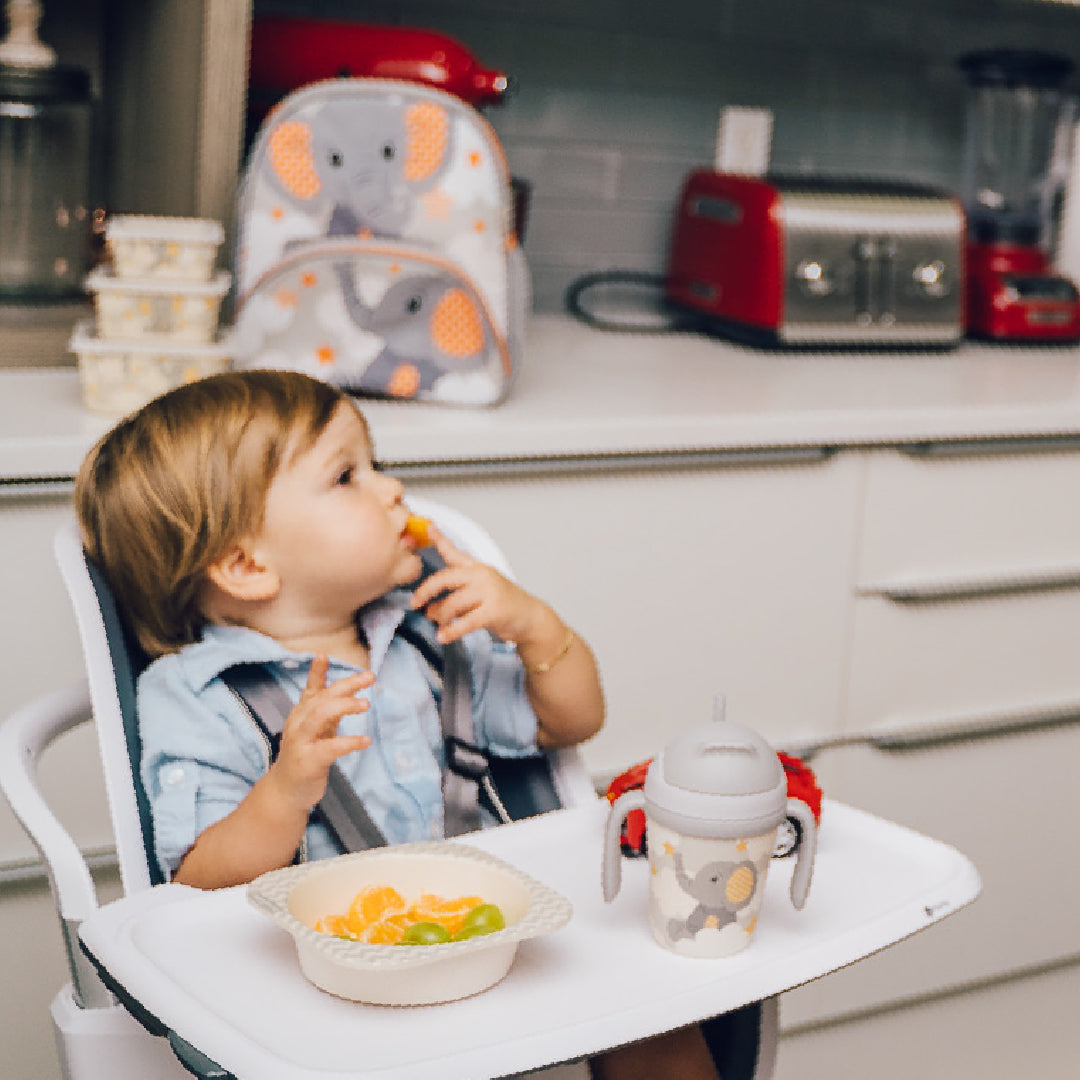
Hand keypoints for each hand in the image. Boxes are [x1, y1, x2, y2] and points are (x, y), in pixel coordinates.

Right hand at [268, 654, 372, 811]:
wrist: (286, 791)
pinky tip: (365, 740)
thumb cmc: (305, 755)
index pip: (310, 688)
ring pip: (320, 716)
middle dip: (346, 685)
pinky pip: (330, 748)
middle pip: (321, 698)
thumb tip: (349, 689)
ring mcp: (301, 742)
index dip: (316, 672)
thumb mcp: (316, 729)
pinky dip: (349, 742)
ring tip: (366, 703)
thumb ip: (329, 709)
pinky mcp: (309, 762)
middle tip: (369, 677)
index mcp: (302, 714)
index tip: (322, 654)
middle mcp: (298, 724)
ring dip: (344, 706)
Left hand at [410, 528, 545, 646]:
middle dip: (426, 591)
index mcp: (478, 568)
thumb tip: (429, 609)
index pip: (455, 553)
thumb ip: (455, 595)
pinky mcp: (494, 611)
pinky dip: (451, 631)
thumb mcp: (481, 592)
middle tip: (415, 603)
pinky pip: (465, 622)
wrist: (531, 617)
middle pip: (445, 579)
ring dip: (440, 616)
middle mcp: (482, 575)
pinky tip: (443, 636)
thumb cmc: (504, 605)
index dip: (440, 540)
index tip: (429, 527)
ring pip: (452, 603)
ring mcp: (489, 592)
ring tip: (437, 625)